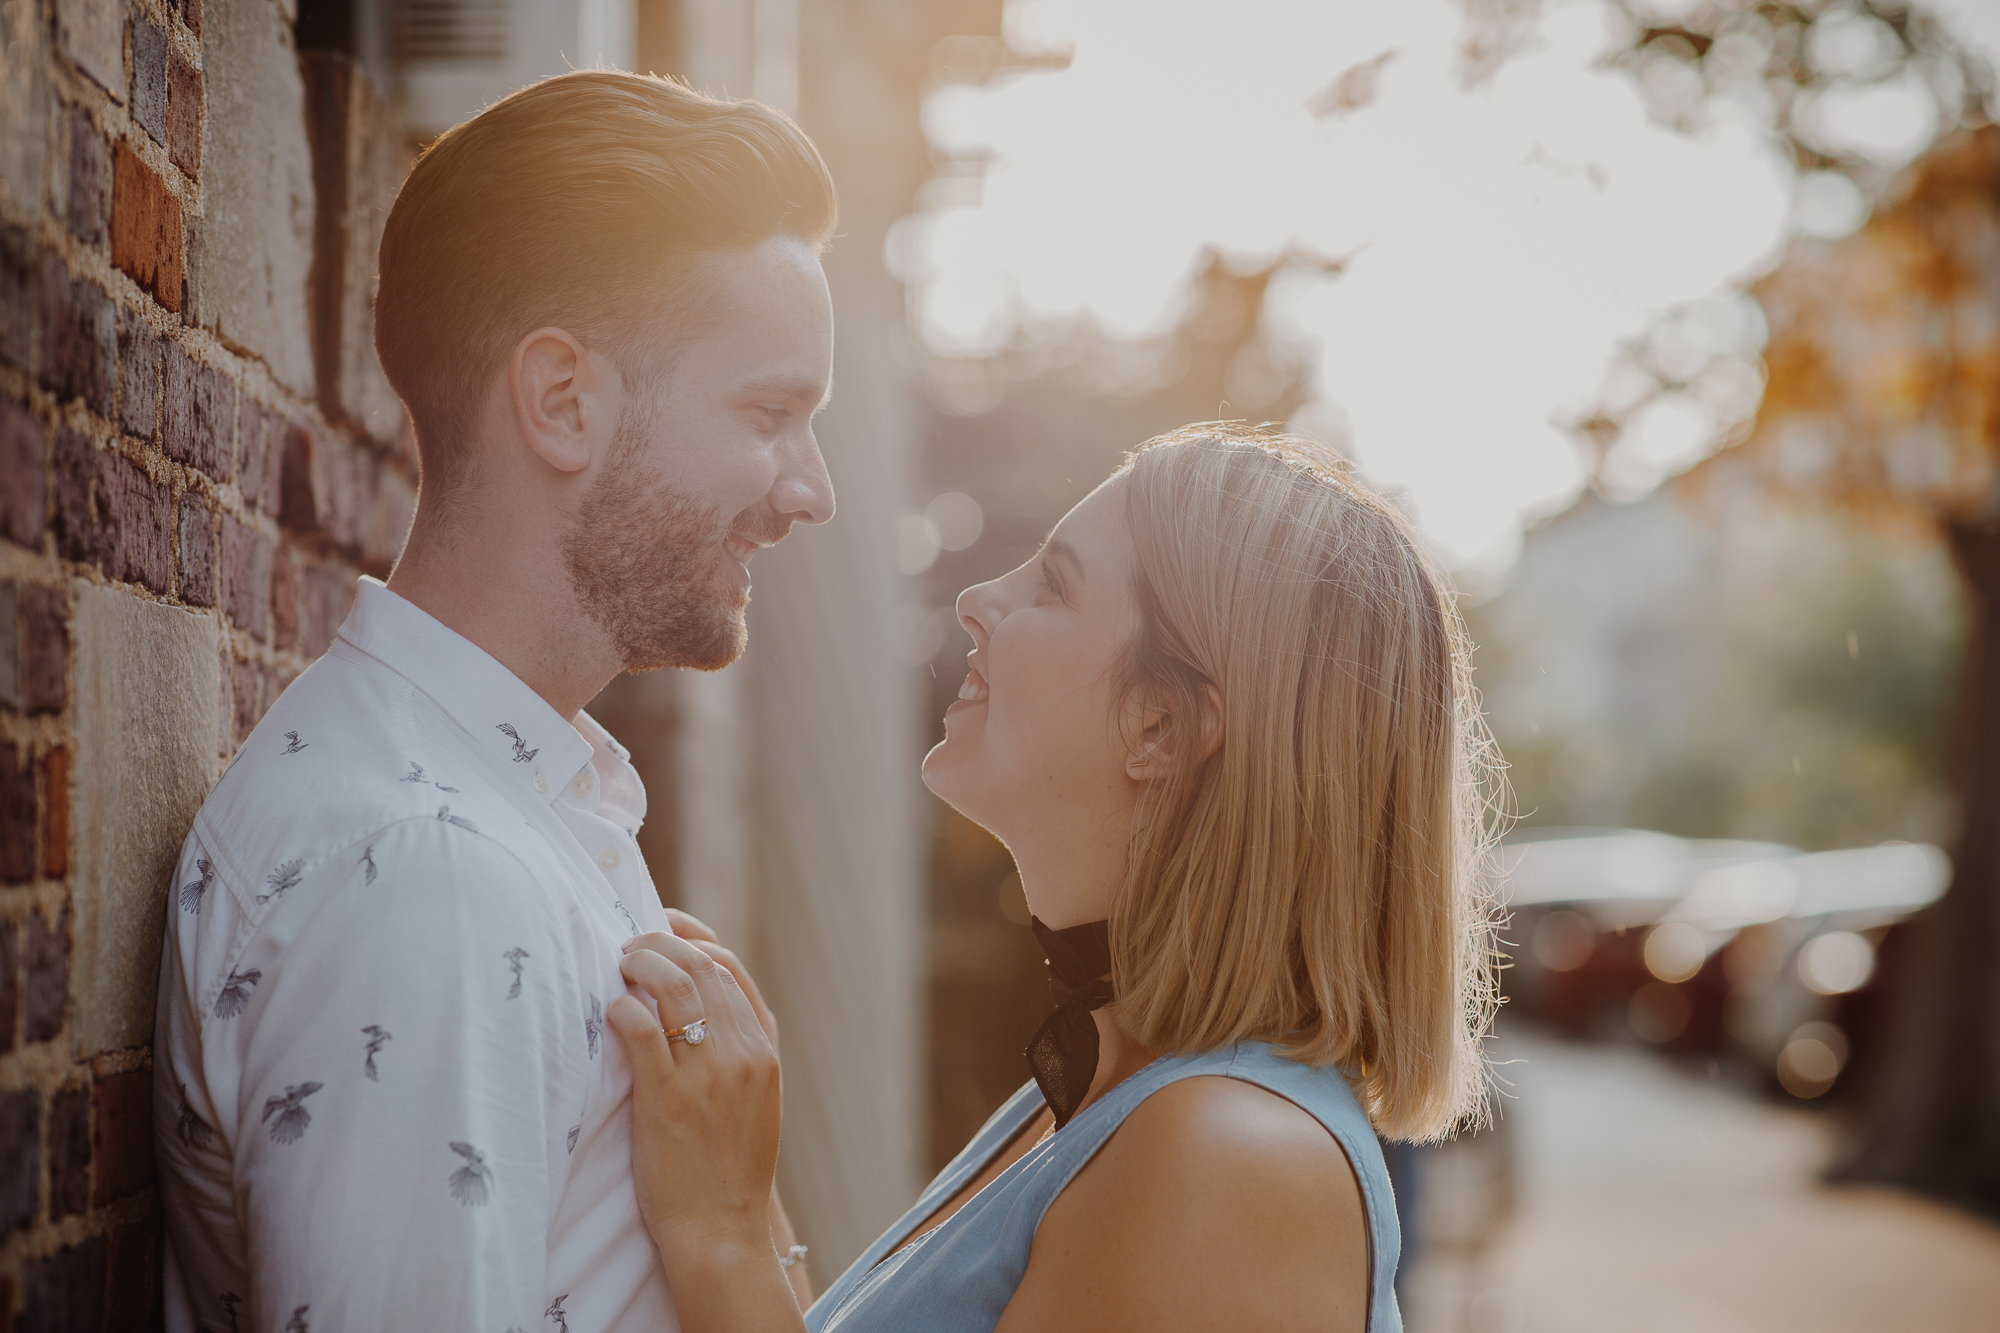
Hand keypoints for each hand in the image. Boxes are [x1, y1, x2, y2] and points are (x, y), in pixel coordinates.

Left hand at [608, 930, 781, 1267]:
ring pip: (674, 986)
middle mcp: (741, 1054)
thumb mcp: (757, 1100)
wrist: (722, 1229)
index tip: (666, 928)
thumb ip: (738, 1050)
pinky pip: (641, 1031)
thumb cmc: (730, 1168)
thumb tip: (700, 1002)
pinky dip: (622, 1009)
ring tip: (618, 963)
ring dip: (640, 963)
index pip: (730, 968)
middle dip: (660, 943)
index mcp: (764, 1050)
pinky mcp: (668, 1100)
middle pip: (701, 966)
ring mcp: (707, 1075)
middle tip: (629, 944)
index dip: (694, 939)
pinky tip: (610, 1009)